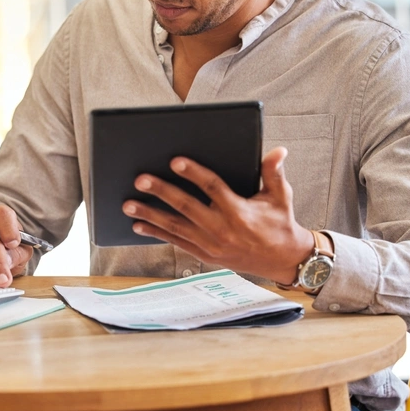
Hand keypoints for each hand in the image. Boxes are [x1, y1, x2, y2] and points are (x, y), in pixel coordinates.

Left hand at [121, 147, 313, 284]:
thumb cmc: (280, 222)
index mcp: (240, 211)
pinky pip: (176, 242)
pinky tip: (137, 224)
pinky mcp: (205, 255)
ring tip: (127, 203)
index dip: (193, 173)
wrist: (282, 260)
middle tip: (140, 179)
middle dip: (161, 192)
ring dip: (149, 215)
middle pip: (186, 207)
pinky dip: (156, 233)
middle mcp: (222, 229)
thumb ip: (273, 172)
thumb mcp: (281, 196)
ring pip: (175, 227)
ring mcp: (211, 244)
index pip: (213, 188)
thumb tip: (278, 150)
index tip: (175, 161)